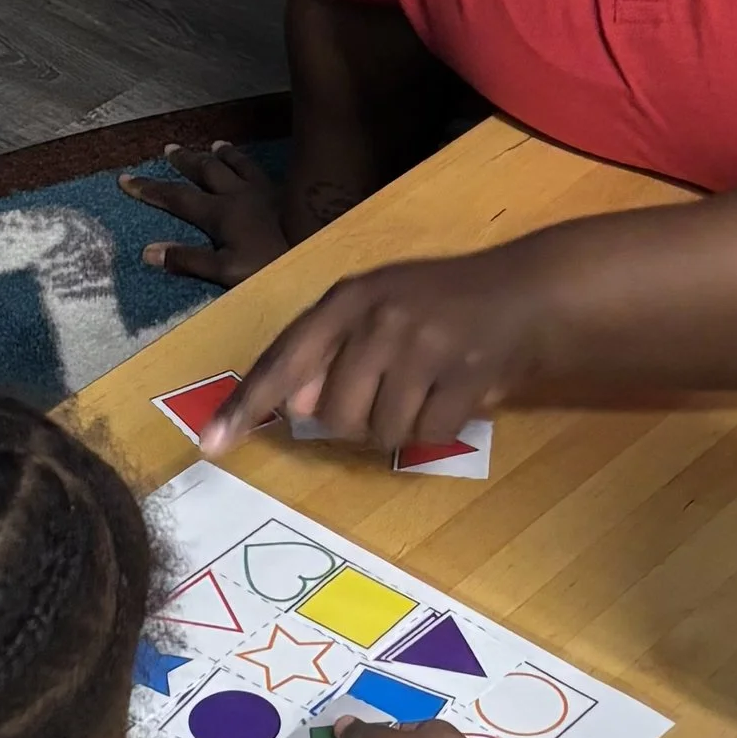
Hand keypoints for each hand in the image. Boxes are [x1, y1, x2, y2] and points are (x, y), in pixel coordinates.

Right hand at [121, 142, 287, 287]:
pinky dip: (248, 160)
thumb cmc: (271, 265)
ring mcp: (262, 190)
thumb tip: (148, 251)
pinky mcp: (284, 192)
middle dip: (184, 161)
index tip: (125, 178)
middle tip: (168, 148)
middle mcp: (236, 194)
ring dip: (220, 154)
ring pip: (235, 164)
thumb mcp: (226, 271)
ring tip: (211, 145)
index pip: (176, 198)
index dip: (149, 189)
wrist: (318, 250)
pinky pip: (259, 169)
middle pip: (204, 171)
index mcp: (219, 213)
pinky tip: (251, 161)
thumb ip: (188, 260)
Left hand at [207, 246, 540, 459]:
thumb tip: (291, 407)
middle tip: (390, 392)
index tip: (212, 445)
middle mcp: (379, 319)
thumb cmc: (439, 303)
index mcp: (347, 300)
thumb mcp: (377, 309)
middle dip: (357, 419)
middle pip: (334, 415)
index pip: (283, 360)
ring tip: (426, 389)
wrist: (524, 292)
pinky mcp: (465, 374)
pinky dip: (439, 427)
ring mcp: (424, 345)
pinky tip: (455, 395)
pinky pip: (428, 434)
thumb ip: (330, 351)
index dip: (246, 406)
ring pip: (382, 432)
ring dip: (402, 426)